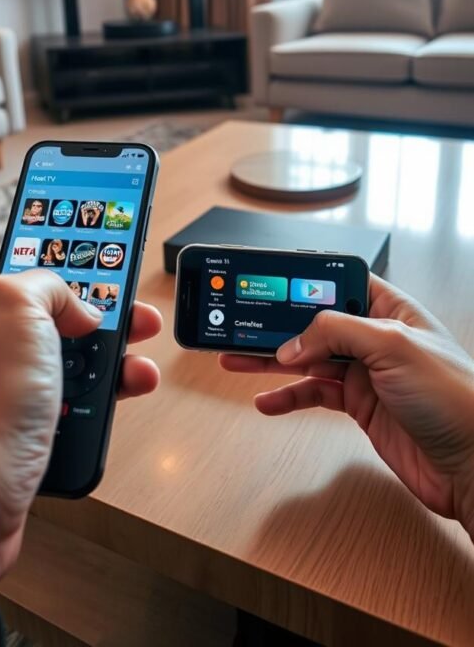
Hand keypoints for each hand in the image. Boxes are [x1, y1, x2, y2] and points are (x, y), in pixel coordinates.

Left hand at [0, 262, 160, 584]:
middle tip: (137, 317)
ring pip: (64, 374)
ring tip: (140, 367)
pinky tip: (116, 405)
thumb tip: (77, 308)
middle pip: (48, 322)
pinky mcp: (16, 451)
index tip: (103, 256)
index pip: (14, 268)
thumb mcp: (12, 306)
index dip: (61, 259)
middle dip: (99, 319)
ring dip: (108, 368)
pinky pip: (68, 420)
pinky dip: (98, 413)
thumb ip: (47, 285)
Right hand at [221, 275, 473, 537]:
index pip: (337, 281)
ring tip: (235, 358)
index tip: (267, 282)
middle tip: (237, 322)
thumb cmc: (456, 396)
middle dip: (275, 323)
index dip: (304, 281)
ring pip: (307, 359)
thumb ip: (337, 332)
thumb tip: (293, 341)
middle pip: (314, 322)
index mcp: (389, 308)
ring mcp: (367, 373)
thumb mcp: (393, 345)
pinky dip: (288, 397)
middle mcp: (376, 338)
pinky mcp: (361, 407)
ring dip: (270, 361)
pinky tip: (266, 400)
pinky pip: (314, 395)